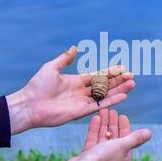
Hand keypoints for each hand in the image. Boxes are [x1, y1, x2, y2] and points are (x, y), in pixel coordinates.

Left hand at [6, 46, 134, 133]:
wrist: (30, 105)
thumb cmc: (37, 86)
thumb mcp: (51, 68)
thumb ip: (65, 59)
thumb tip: (75, 48)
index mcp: (75, 81)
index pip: (97, 76)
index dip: (109, 72)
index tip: (122, 68)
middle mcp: (81, 92)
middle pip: (104, 86)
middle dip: (118, 81)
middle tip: (132, 76)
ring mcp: (82, 103)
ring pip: (105, 95)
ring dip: (119, 90)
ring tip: (132, 84)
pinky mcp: (81, 112)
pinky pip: (100, 106)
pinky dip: (112, 101)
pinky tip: (123, 96)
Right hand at [55, 109, 151, 160]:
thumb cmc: (103, 160)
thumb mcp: (122, 146)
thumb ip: (135, 138)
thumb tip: (149, 133)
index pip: (127, 141)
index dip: (125, 127)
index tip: (122, 115)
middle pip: (114, 138)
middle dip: (113, 124)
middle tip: (112, 110)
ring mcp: (100, 159)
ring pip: (103, 138)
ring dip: (104, 124)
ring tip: (103, 110)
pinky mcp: (89, 157)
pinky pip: (93, 141)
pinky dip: (95, 130)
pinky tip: (96, 118)